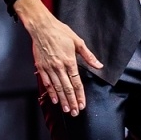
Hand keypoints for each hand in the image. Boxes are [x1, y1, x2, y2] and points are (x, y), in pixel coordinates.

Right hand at [15, 0, 100, 114]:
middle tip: (74, 112)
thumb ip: (88, 56)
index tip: (82, 105)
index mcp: (70, 61)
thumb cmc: (60, 32)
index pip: (76, 82)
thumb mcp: (77, 41)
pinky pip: (46, 82)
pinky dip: (51, 92)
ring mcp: (49, 68)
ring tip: (66, 109)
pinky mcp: (41, 67)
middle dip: (71, 102)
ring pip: (57, 88)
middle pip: (67, 88)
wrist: (41, 27)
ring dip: (62, 100)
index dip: (80, 95)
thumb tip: (99, 66)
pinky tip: (54, 99)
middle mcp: (59, 67)